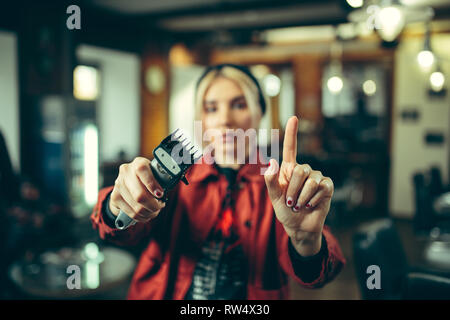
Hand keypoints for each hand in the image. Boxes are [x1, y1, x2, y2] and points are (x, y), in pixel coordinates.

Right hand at [109, 157, 165, 222]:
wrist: (127, 181)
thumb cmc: (147, 177)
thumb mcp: (154, 173)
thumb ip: (161, 180)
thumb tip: (166, 192)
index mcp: (138, 163)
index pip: (142, 171)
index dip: (153, 185)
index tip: (161, 194)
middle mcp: (126, 172)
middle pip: (140, 195)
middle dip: (153, 205)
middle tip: (160, 206)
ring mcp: (119, 185)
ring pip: (137, 207)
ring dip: (149, 213)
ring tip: (154, 211)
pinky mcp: (115, 197)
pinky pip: (131, 213)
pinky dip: (142, 217)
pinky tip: (146, 214)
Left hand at [264, 116, 333, 256]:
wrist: (299, 226)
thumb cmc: (285, 211)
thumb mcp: (274, 198)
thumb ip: (271, 181)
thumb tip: (272, 163)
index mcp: (288, 169)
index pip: (291, 148)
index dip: (292, 133)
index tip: (294, 117)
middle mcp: (303, 170)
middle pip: (300, 170)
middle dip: (293, 190)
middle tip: (291, 202)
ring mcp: (317, 177)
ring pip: (310, 181)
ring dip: (302, 198)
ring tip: (300, 205)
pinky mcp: (327, 186)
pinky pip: (321, 188)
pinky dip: (313, 200)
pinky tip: (311, 205)